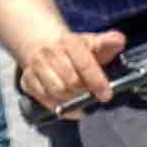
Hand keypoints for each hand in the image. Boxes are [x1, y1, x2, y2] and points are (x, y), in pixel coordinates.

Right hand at [14, 22, 128, 116]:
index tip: (106, 95)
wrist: (44, 44)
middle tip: (92, 94)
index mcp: (69, 42)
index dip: (97, 81)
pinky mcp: (27, 80)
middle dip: (84, 92)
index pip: (84, 64)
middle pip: (71, 82)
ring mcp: (36, 66)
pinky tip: (68, 105)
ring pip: (57, 92)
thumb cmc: (74, 48)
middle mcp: (49, 53)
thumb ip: (108, 42)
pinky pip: (44, 99)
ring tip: (80, 97)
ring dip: (72, 100)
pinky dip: (58, 106)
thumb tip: (119, 40)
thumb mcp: (93, 42)